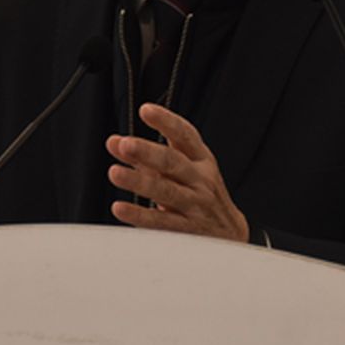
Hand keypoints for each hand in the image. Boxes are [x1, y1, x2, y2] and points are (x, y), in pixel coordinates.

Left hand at [106, 103, 248, 242]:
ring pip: (166, 191)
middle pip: (173, 162)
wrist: (230, 235)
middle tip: (125, 144)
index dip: (166, 122)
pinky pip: (162, 222)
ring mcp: (196, 205)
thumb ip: (146, 158)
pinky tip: (120, 208)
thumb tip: (114, 142)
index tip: (146, 110)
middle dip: (149, 152)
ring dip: (139, 182)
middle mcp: (201, 180)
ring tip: (115, 173)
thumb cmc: (201, 196)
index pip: (186, 135)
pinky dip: (140, 216)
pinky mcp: (188, 230)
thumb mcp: (182, 172)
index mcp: (202, 160)